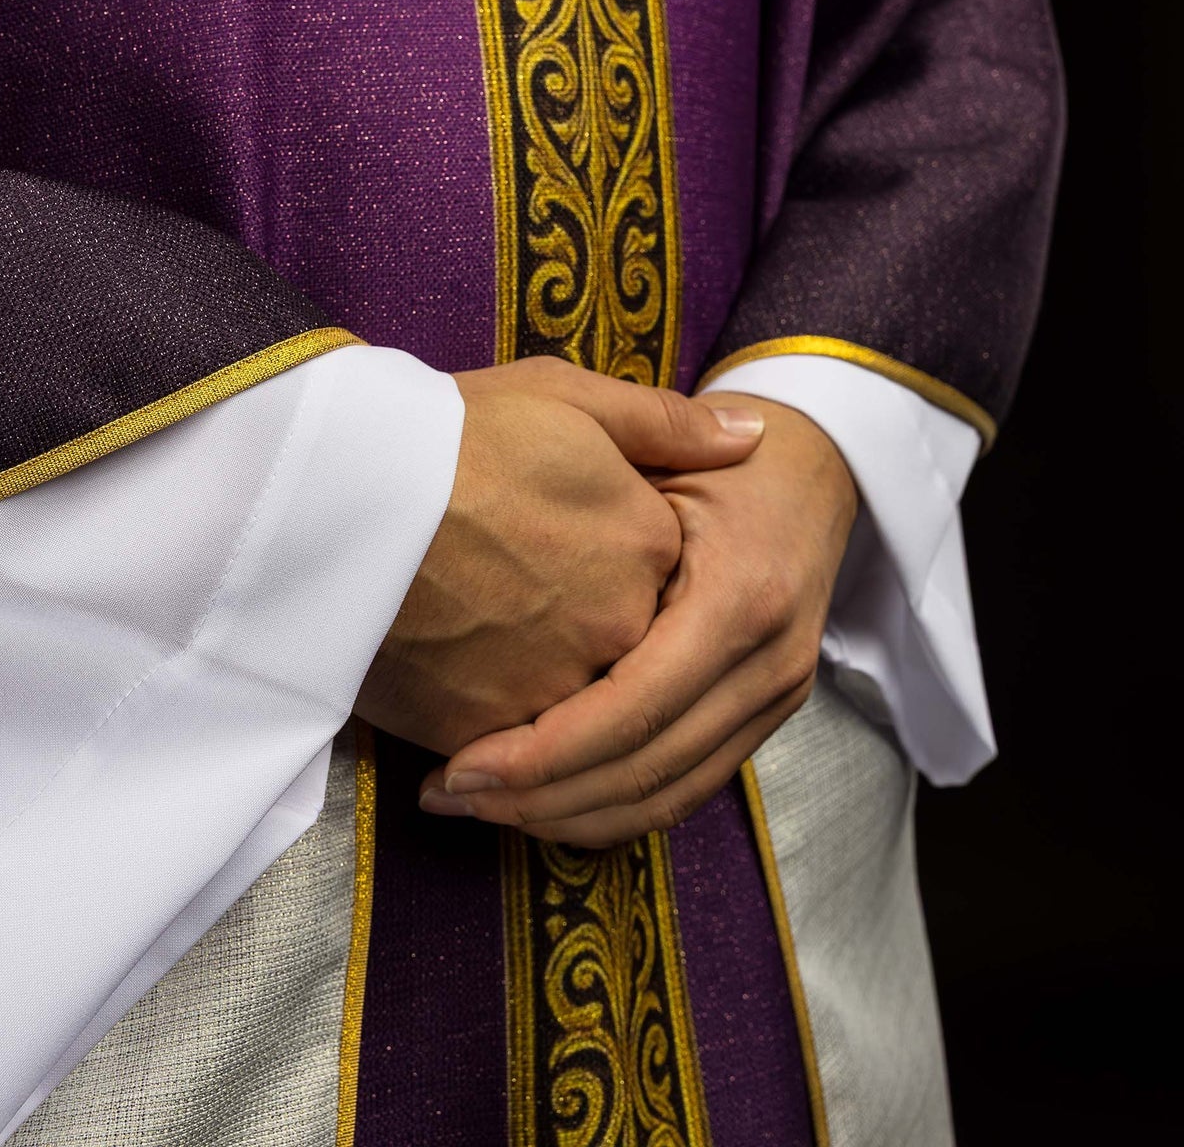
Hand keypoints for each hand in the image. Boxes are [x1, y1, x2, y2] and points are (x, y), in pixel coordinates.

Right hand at [355, 359, 762, 756]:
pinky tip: (455, 688)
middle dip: (584, 638)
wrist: (342, 491)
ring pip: (576, 712)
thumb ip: (669, 425)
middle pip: (627, 652)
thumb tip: (756, 437)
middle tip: (518, 601)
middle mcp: (622, 628)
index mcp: (652, 546)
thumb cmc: (453, 433)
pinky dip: (496, 738)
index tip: (565, 547)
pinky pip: (512, 751)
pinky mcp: (489, 732)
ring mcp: (559, 688)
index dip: (617, 563)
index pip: (673, 580)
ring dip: (545, 703)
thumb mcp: (568, 397)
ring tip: (483, 652)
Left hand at [420, 393, 856, 841]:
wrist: (816, 472)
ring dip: (567, 816)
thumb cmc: (726, 456)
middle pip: (647, 770)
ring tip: (478, 806)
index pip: (635, 707)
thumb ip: (608, 481)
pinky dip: (609, 810)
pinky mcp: (762, 717)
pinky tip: (540, 803)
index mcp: (739, 597)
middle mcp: (769, 662)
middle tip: (450, 794)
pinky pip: (683, 790)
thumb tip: (518, 520)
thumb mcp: (671, 449)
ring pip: (665, 798)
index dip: (546, 753)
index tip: (465, 765)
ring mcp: (774, 698)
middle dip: (541, 798)